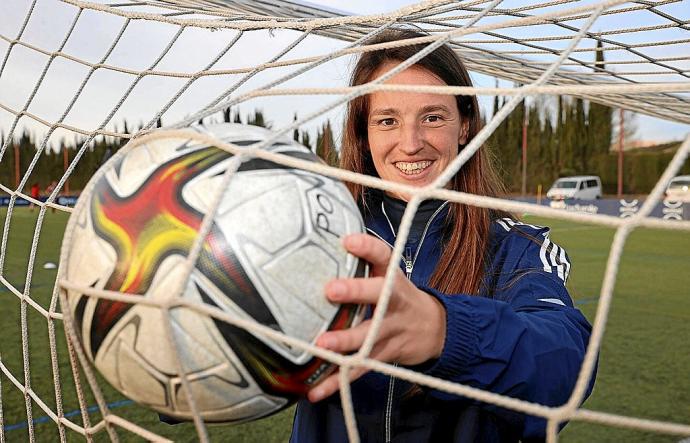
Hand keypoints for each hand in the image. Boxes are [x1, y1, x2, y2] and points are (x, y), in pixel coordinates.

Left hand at [308, 233, 445, 401]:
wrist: (435, 328)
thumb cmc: (399, 297)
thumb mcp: (388, 274)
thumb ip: (363, 262)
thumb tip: (321, 242)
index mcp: (392, 277)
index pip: (383, 256)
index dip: (367, 248)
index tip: (348, 241)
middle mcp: (394, 302)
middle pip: (379, 295)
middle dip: (356, 292)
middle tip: (330, 290)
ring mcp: (391, 331)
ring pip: (369, 336)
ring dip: (345, 342)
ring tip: (322, 345)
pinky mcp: (385, 355)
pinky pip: (360, 369)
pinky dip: (337, 381)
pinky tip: (316, 390)